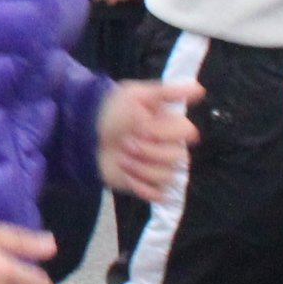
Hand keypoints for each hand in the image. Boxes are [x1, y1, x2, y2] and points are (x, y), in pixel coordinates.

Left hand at [98, 79, 203, 197]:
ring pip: (167, 175)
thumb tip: (200, 89)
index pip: (187, 132)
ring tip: (122, 158)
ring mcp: (158, 167)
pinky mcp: (147, 185)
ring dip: (140, 168)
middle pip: (177, 156)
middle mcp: (168, 146)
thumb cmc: (110, 112)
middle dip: (148, 151)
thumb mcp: (136, 96)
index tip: (141, 128)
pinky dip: (141, 186)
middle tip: (126, 143)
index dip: (163, 132)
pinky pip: (159, 194)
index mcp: (170, 125)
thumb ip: (168, 92)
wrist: (83, 136)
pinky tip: (127, 176)